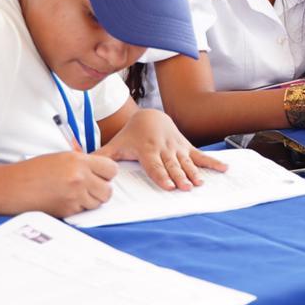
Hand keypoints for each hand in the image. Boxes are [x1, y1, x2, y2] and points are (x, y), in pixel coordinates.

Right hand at [8, 152, 118, 216]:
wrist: (11, 187)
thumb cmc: (32, 171)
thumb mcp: (60, 158)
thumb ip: (82, 163)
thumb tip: (101, 172)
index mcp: (78, 161)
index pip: (111, 169)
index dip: (106, 173)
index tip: (100, 175)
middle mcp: (79, 178)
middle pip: (108, 190)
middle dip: (101, 189)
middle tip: (89, 187)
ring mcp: (74, 196)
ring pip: (98, 203)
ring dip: (90, 200)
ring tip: (74, 194)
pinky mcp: (67, 211)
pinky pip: (83, 211)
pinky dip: (78, 208)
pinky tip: (64, 200)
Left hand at [95, 108, 226, 190]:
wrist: (150, 116)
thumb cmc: (131, 135)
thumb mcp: (116, 144)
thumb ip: (101, 156)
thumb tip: (80, 162)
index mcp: (147, 149)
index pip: (155, 165)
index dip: (162, 175)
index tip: (169, 186)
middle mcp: (163, 148)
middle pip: (172, 165)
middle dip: (179, 176)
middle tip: (186, 187)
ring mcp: (177, 147)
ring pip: (186, 161)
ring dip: (194, 172)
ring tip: (200, 183)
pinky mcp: (186, 147)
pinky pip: (200, 155)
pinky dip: (212, 163)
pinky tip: (224, 169)